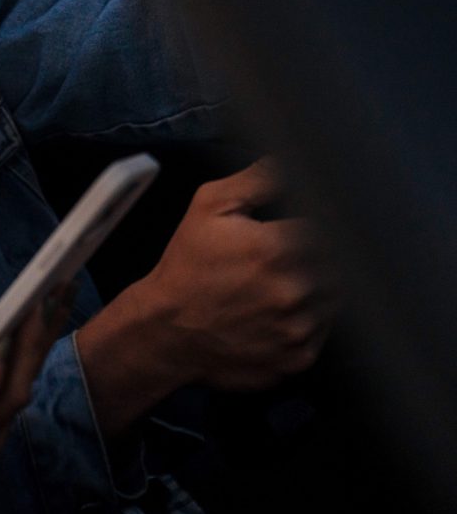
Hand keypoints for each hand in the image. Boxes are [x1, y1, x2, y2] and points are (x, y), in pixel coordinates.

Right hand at [78, 160, 330, 433]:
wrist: (166, 329)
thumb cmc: (188, 265)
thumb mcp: (208, 207)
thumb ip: (257, 179)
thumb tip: (292, 155)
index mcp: (277, 249)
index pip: (336, 224)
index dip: (332, 217)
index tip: (323, 217)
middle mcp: (295, 291)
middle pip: (346, 263)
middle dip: (329, 251)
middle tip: (302, 249)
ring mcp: (300, 328)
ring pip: (339, 297)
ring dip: (324, 284)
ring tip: (289, 278)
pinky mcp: (299, 357)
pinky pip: (326, 330)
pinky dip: (313, 317)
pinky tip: (283, 308)